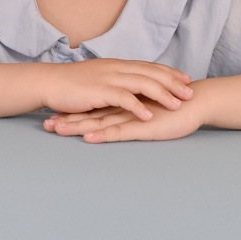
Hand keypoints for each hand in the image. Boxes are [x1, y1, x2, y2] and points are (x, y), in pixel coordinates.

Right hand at [36, 58, 193, 119]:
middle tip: (191, 91)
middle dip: (173, 82)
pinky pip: (124, 98)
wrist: (49, 81)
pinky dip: (138, 106)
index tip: (186, 78)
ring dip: (162, 94)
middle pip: (150, 73)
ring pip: (142, 83)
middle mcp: (115, 68)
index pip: (148, 66)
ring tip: (178, 104)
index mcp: (116, 65)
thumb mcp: (98, 77)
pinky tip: (150, 114)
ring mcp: (108, 78)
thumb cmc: (71, 83)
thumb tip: (129, 86)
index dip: (168, 72)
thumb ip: (114, 80)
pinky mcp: (100, 91)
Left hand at [45, 95, 206, 142]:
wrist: (195, 102)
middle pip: (89, 114)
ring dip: (77, 126)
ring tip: (58, 130)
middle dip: (67, 119)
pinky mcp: (142, 126)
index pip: (91, 109)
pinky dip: (103, 135)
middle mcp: (122, 109)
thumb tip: (115, 117)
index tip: (51, 117)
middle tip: (45, 125)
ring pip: (99, 122)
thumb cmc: (171, 107)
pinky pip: (119, 131)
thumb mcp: (144, 110)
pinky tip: (89, 138)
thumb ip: (130, 111)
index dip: (71, 113)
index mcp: (121, 104)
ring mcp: (131, 116)